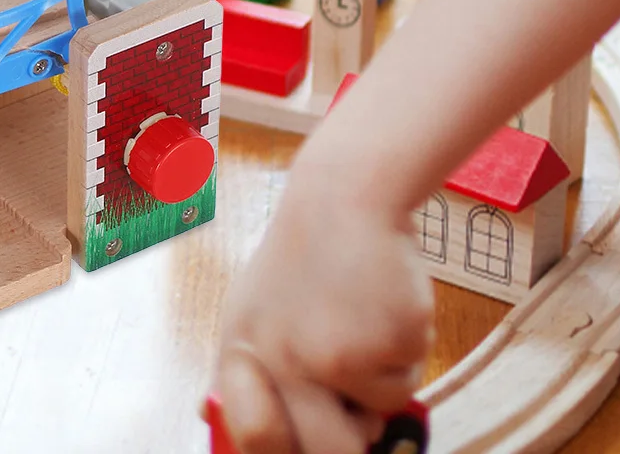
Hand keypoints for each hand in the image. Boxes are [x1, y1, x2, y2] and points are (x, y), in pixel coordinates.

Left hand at [212, 159, 432, 452]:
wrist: (346, 192)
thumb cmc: (308, 251)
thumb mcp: (254, 305)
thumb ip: (243, 371)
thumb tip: (211, 414)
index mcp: (242, 354)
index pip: (253, 438)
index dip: (281, 450)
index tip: (312, 439)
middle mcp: (281, 361)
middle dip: (352, 445)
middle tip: (362, 421)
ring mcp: (333, 354)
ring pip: (376, 423)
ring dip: (382, 389)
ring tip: (366, 326)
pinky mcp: (384, 342)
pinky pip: (408, 382)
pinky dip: (407, 350)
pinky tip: (386, 299)